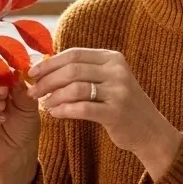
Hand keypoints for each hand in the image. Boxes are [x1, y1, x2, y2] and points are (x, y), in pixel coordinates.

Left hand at [28, 48, 182, 177]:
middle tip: (33, 91)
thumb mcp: (108, 80)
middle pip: (72, 69)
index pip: (74, 54)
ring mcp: (119, 91)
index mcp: (113, 58)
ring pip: (75, 88)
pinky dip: (64, 110)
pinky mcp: (116, 112)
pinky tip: (55, 114)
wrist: (149, 130)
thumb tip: (46, 65)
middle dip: (47, 80)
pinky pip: (82, 108)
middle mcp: (117, 71)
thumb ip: (84, 71)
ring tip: (44, 104)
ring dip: (54, 96)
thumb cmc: (121, 104)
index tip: (32, 72)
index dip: (50, 62)